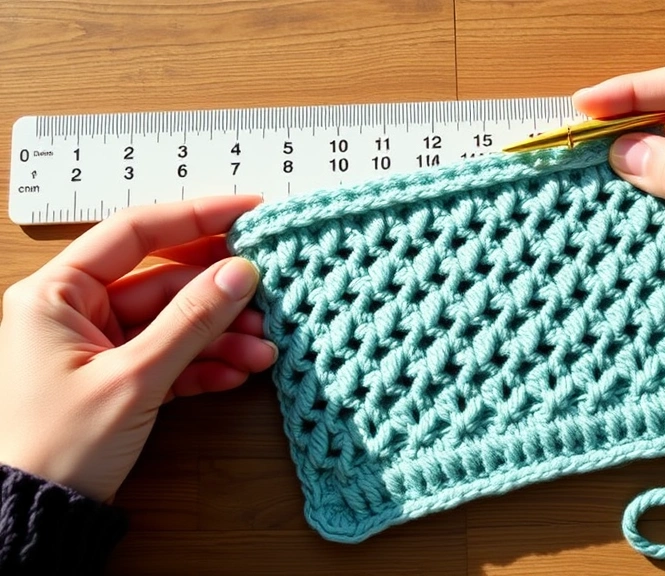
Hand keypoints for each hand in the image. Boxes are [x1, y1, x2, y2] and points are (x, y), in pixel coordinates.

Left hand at [0, 197, 276, 502]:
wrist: (38, 516)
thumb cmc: (59, 445)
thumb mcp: (135, 377)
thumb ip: (192, 320)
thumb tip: (242, 272)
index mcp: (58, 293)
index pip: (136, 232)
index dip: (197, 217)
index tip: (249, 211)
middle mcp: (76, 310)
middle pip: (164, 281)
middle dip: (219, 294)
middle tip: (270, 292)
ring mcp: (99, 345)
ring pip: (174, 322)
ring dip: (221, 335)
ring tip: (263, 349)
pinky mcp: (118, 376)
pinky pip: (170, 355)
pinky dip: (204, 363)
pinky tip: (238, 370)